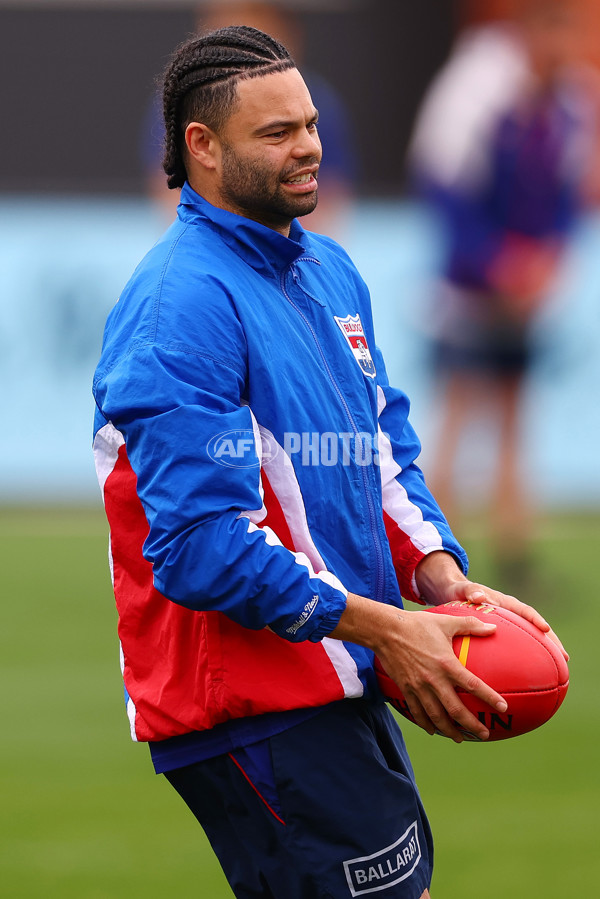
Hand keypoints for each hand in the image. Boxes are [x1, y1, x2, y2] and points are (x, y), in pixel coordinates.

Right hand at [373, 605, 505, 741]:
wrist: (386, 631)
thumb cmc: (417, 624)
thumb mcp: (446, 621)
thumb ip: (470, 625)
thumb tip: (493, 627)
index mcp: (447, 664)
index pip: (473, 685)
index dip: (489, 698)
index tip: (503, 708)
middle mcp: (433, 680)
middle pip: (455, 710)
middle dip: (471, 725)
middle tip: (484, 734)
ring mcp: (418, 687)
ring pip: (436, 716)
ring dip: (449, 730)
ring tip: (460, 738)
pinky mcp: (406, 689)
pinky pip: (417, 712)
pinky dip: (425, 724)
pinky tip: (432, 730)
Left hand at [415, 552, 568, 660]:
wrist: (453, 593)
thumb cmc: (459, 591)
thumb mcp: (463, 589)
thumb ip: (471, 591)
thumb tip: (479, 596)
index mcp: (504, 602)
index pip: (524, 610)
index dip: (535, 619)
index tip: (546, 630)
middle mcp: (510, 614)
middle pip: (535, 627)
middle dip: (551, 641)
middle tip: (564, 658)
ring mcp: (509, 625)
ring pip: (531, 639)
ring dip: (544, 652)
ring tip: (558, 671)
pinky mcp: (502, 635)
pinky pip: (517, 647)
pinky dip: (525, 659)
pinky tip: (529, 677)